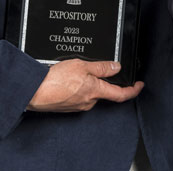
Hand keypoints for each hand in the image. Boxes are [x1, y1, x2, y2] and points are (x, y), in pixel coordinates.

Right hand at [26, 59, 142, 111]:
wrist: (33, 92)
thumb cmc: (54, 80)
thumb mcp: (82, 66)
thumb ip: (101, 67)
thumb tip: (116, 67)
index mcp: (95, 92)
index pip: (120, 94)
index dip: (133, 90)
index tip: (139, 85)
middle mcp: (88, 102)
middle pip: (103, 91)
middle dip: (101, 79)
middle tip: (92, 67)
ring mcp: (77, 106)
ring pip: (89, 92)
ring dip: (86, 82)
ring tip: (73, 71)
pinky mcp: (67, 106)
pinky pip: (78, 95)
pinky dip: (76, 86)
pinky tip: (66, 78)